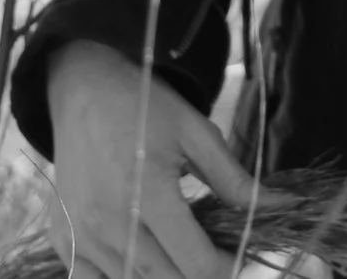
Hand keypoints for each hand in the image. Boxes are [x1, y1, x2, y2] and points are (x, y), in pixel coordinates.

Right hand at [45, 40, 283, 278]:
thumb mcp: (197, 133)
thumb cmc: (145, 105)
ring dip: (164, 278)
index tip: (241, 259)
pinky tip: (143, 259)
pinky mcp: (62, 239)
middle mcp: (108, 220)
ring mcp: (80, 234)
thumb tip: (284, 208)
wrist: (84, 87)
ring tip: (181, 254)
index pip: (196, 263)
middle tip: (216, 260)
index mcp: (146, 191)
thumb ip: (237, 181)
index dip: (228, 270)